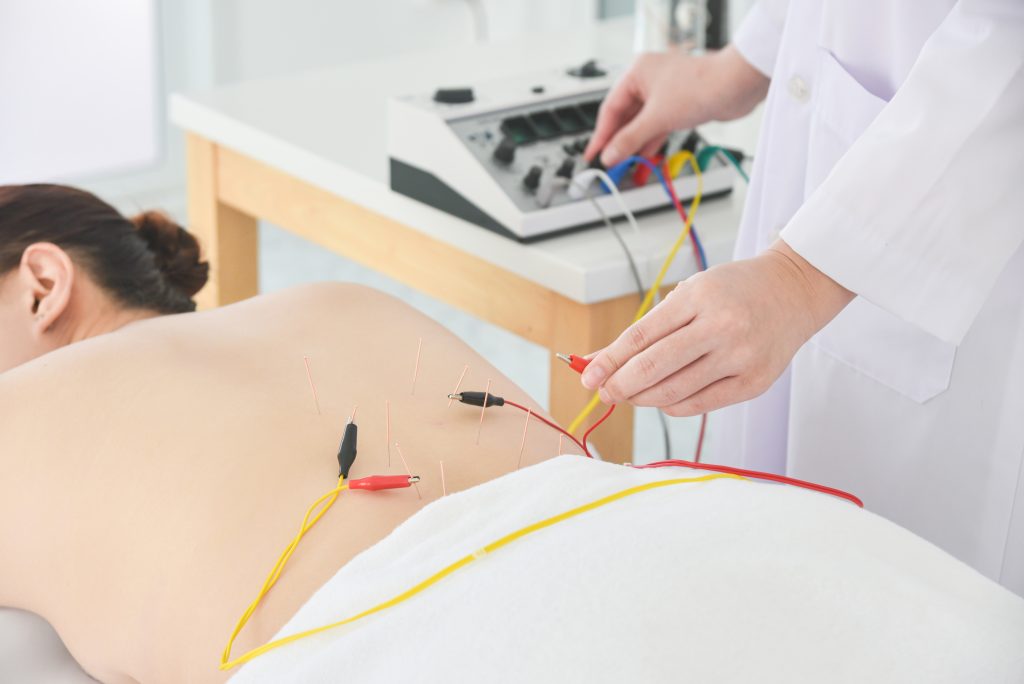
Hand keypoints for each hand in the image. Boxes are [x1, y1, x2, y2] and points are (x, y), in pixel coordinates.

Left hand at [579, 241, 854, 415]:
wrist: (795, 291)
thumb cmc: (733, 291)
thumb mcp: (689, 294)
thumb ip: (648, 328)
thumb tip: (601, 359)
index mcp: (698, 298)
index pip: (641, 337)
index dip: (609, 361)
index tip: (587, 376)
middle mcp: (721, 327)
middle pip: (655, 367)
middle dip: (620, 384)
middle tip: (604, 392)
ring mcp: (740, 357)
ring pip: (675, 391)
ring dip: (643, 398)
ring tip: (629, 395)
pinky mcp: (754, 382)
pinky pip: (700, 404)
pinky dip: (673, 405)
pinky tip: (661, 399)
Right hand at [584, 46, 769, 167]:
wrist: (737, 86)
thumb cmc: (701, 86)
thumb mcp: (657, 118)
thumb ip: (630, 139)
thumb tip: (611, 154)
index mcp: (637, 72)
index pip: (610, 108)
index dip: (601, 135)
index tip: (594, 154)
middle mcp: (649, 79)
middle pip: (625, 116)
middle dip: (619, 142)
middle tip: (609, 163)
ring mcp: (664, 92)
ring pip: (642, 123)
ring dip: (635, 144)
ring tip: (625, 165)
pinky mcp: (679, 104)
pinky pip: (657, 125)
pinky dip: (651, 141)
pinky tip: (644, 157)